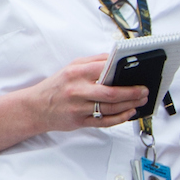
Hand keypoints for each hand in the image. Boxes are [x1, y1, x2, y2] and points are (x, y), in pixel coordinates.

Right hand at [28, 56, 145, 133]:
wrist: (35, 107)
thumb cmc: (56, 86)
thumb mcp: (71, 67)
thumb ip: (94, 62)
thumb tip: (116, 58)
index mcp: (76, 73)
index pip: (105, 69)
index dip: (124, 72)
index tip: (138, 73)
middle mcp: (77, 90)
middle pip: (111, 92)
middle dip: (132, 92)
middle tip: (144, 91)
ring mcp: (79, 108)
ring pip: (110, 108)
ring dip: (130, 105)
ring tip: (141, 101)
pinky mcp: (80, 122)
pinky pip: (105, 121)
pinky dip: (120, 118)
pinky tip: (129, 113)